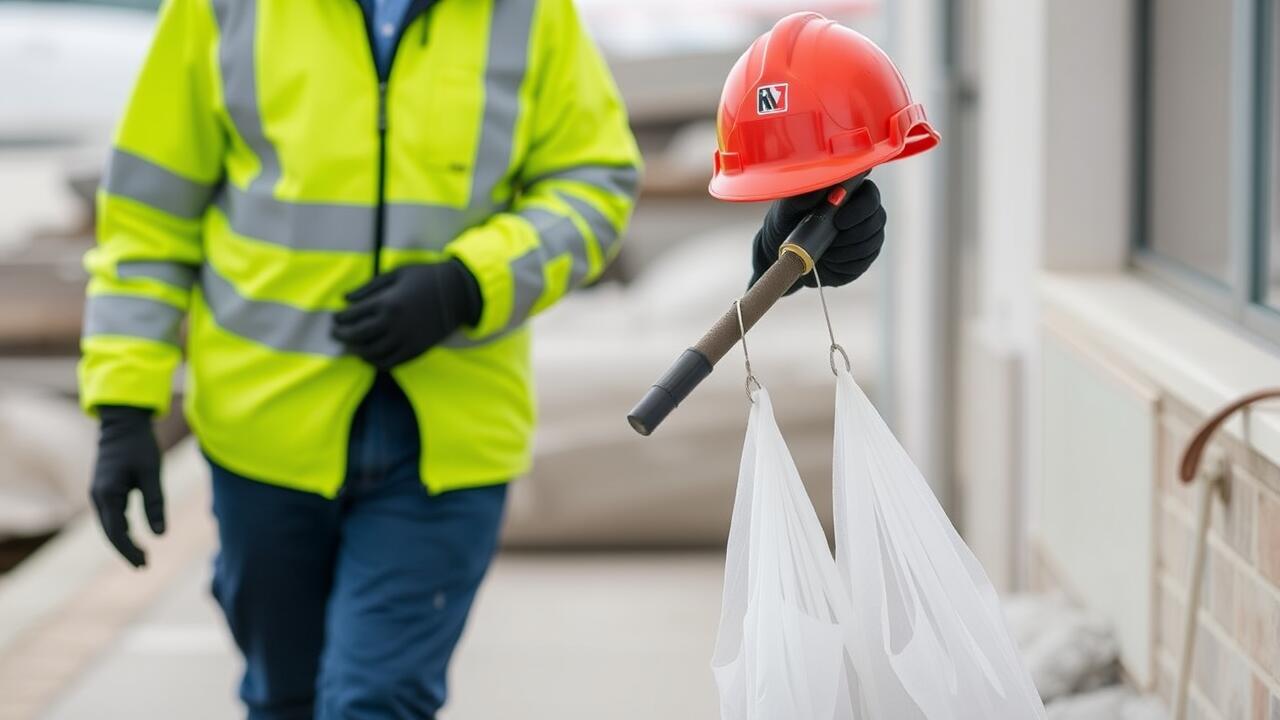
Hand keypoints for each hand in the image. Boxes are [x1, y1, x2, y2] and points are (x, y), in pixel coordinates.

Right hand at [90, 405, 163, 567]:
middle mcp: (98, 497)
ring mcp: (99, 493)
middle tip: (144, 566)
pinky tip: (132, 537)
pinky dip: (120, 529)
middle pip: (110, 533)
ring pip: (109, 525)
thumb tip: (160, 535)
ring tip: (141, 557)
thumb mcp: (152, 473)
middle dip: (126, 551)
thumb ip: (155, 503)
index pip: (116, 532)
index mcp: (107, 495)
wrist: (123, 423)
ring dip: (123, 542)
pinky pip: (111, 516)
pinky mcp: (105, 489)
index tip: (143, 564)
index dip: (129, 551)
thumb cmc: (139, 446)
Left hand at [331, 260, 482, 369]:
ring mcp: (405, 340)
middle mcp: (393, 324)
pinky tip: (369, 357)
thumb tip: (345, 298)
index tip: (335, 318)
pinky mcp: (416, 350)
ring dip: (356, 351)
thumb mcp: (396, 273)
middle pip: (357, 336)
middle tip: (335, 334)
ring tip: (351, 347)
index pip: (352, 315)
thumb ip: (369, 287)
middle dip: (342, 336)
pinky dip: (375, 362)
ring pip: (371, 353)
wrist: (458, 293)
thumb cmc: (426, 278)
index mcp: (387, 302)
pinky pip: (390, 362)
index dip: (339, 318)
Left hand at [750, 178, 885, 291]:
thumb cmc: (787, 222)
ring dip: (847, 250)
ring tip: (825, 250)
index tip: (837, 221)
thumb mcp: (787, 209)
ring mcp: (867, 236)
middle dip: (853, 233)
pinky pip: (863, 262)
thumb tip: (824, 191)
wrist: (786, 252)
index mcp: (850, 191)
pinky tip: (829, 261)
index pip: (870, 194)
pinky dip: (844, 264)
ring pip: (871, 242)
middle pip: (877, 219)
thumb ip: (804, 197)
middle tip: (830, 240)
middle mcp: (864, 212)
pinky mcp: (863, 258)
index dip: (859, 208)